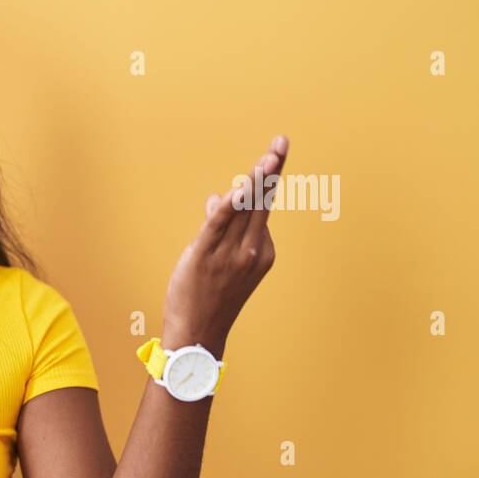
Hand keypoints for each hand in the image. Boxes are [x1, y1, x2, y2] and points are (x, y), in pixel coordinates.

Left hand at [161, 135, 288, 356]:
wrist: (197, 333)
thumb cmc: (208, 297)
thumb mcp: (221, 260)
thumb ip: (221, 227)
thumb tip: (219, 196)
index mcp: (261, 252)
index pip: (261, 209)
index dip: (263, 181)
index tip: (273, 155)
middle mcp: (250, 251)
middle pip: (260, 204)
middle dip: (270, 172)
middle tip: (281, 144)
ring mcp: (230, 255)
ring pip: (243, 211)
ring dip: (254, 182)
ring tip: (267, 158)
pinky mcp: (205, 257)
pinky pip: (218, 227)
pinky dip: (227, 208)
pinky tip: (236, 191)